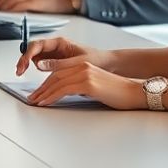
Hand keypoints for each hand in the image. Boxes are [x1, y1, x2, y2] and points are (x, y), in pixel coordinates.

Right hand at [16, 36, 113, 76]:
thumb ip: (57, 64)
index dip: (27, 54)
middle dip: (24, 59)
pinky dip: (36, 71)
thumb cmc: (96, 59)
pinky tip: (39, 77)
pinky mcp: (55, 63)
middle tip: (19, 71)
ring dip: (29, 65)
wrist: (107, 64)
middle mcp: (55, 47)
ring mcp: (54, 55)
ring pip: (35, 58)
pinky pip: (41, 65)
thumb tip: (39, 65)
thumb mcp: (77, 63)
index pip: (37, 45)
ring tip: (27, 73)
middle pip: (32, 50)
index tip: (23, 65)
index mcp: (60, 43)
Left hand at [25, 61, 145, 109]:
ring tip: (36, 102)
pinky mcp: (87, 83)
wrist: (134, 92)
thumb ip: (81, 85)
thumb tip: (67, 92)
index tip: (38, 92)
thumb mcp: (95, 86)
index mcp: (83, 65)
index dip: (46, 83)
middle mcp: (82, 66)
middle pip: (55, 76)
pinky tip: (46, 102)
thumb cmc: (118, 92)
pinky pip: (63, 90)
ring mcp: (84, 73)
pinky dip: (52, 96)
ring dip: (43, 93)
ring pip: (56, 83)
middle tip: (32, 98)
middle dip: (41, 88)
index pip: (59, 72)